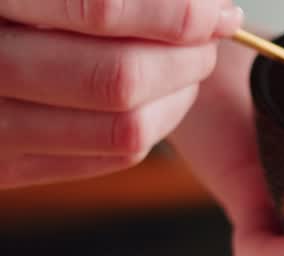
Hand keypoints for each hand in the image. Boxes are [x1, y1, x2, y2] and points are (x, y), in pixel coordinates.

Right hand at [0, 0, 242, 187]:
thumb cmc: (13, 10)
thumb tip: (200, 6)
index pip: (99, 8)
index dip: (176, 12)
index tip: (218, 9)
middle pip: (118, 77)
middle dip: (185, 58)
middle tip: (209, 34)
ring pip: (124, 127)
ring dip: (180, 96)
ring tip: (189, 61)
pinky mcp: (4, 168)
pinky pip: (111, 154)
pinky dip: (156, 124)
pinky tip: (160, 95)